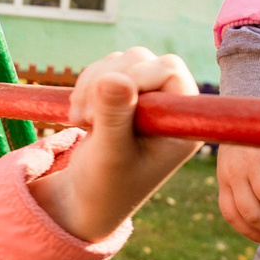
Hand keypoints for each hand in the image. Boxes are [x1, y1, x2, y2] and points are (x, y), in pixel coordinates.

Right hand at [27, 49, 199, 243]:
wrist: (86, 199)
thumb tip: (114, 78)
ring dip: (92, 83)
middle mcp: (168, 108)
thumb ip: (114, 116)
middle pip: (143, 61)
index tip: (102, 110)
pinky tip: (79, 117)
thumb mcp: (110, 154)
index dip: (134, 78)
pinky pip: (106, 69)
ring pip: (122, 61)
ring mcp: (146, 100)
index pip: (168, 71)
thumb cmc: (106, 185)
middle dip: (108, 80)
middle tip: (86, 117)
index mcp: (180, 124)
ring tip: (80, 119)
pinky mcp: (125, 97)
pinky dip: (86, 85)